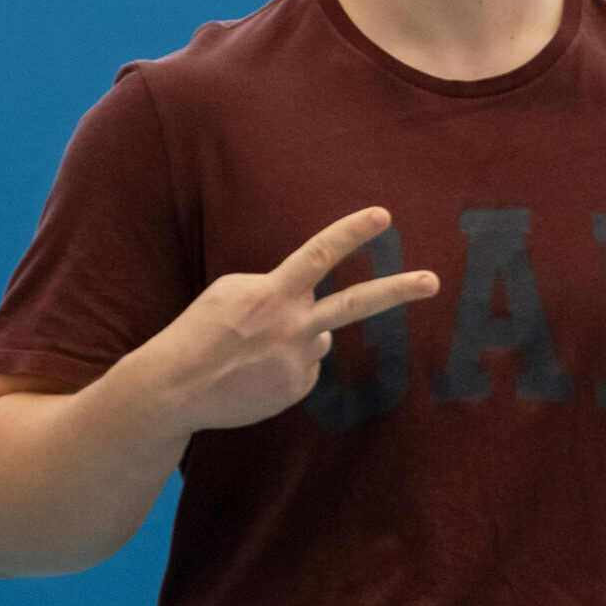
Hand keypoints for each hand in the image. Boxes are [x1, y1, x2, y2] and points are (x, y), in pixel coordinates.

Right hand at [140, 207, 438, 432]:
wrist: (172, 389)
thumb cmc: (199, 331)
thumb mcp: (231, 292)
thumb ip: (278, 288)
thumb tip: (319, 308)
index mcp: (272, 294)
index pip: (319, 255)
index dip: (351, 232)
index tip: (383, 215)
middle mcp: (292, 326)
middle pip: (356, 304)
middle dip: (398, 290)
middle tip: (433, 281)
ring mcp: (298, 361)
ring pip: (320, 336)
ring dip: (297, 336)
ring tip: (252, 350)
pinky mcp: (297, 389)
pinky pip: (306, 366)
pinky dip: (286, 365)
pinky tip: (254, 372)